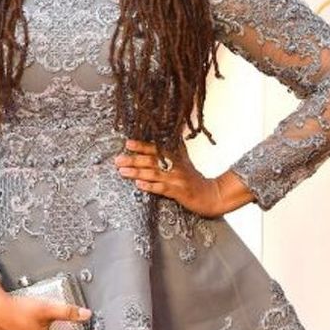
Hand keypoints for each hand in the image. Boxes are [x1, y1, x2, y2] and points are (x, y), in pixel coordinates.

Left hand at [114, 137, 228, 217]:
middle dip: (133, 159)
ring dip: (137, 172)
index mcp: (176, 156)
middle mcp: (176, 165)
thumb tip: (169, 134)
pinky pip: (162, 188)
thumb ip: (174, 149)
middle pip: (152, 160)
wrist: (211, 195)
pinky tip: (139, 184)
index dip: (142, 146)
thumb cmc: (194, 179)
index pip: (156, 148)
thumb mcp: (185, 161)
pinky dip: (150, 186)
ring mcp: (177, 178)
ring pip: (154, 173)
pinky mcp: (179, 192)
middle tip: (118, 159)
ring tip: (122, 171)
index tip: (127, 143)